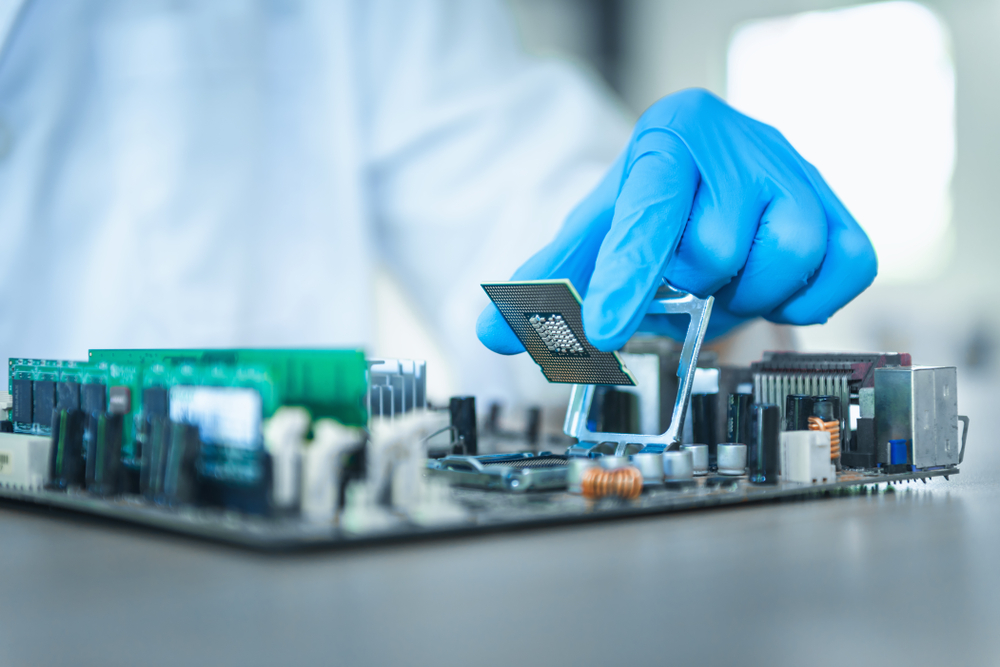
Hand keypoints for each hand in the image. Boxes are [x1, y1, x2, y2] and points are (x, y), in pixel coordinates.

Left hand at [477, 88, 876, 352]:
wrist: (714, 165)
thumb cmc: (653, 202)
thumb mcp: (595, 229)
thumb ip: (549, 280)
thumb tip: (494, 333)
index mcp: (668, 139)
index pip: (648, 214)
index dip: (626, 277)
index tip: (604, 331)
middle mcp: (739, 143)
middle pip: (718, 250)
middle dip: (694, 286)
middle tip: (686, 281)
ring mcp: (797, 170)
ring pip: (787, 257)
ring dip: (749, 294)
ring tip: (727, 281)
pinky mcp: (841, 204)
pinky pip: (846, 267)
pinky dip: (807, 296)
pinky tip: (774, 285)